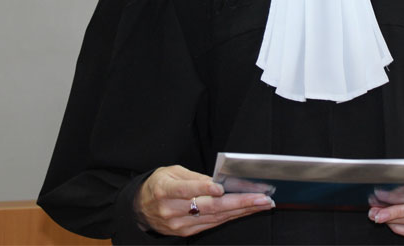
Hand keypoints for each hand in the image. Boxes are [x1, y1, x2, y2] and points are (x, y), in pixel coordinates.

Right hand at [134, 165, 274, 236]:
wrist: (140, 208)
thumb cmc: (159, 184)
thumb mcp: (171, 172)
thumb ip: (194, 177)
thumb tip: (219, 180)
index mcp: (165, 190)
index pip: (187, 189)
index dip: (204, 188)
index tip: (221, 188)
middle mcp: (172, 210)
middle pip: (209, 207)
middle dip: (239, 202)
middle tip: (261, 197)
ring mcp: (180, 224)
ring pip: (216, 217)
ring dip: (242, 211)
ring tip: (262, 203)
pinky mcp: (186, 232)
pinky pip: (213, 224)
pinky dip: (232, 217)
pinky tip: (247, 210)